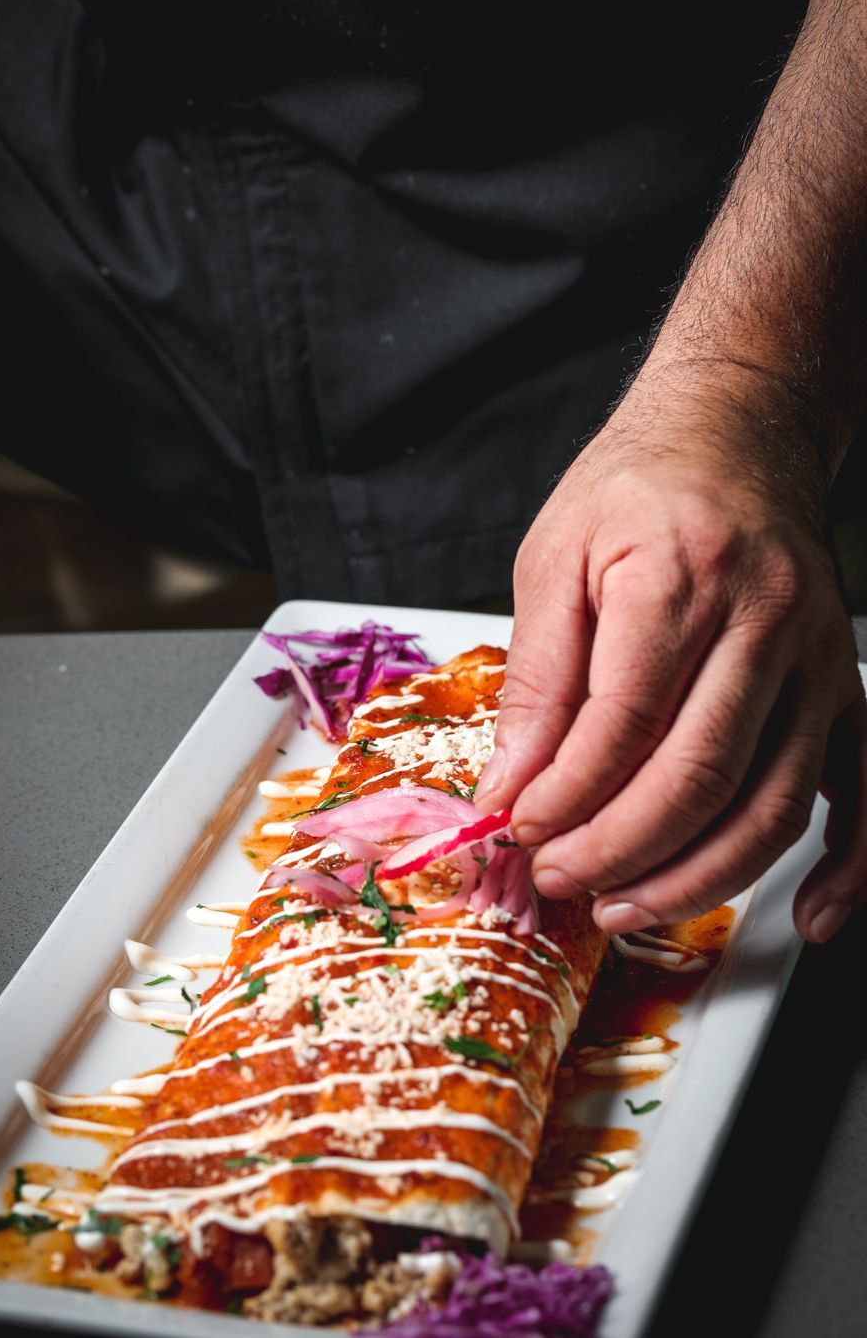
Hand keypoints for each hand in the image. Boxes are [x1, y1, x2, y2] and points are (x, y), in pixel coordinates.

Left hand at [474, 386, 866, 943]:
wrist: (736, 431)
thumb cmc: (638, 487)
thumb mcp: (554, 558)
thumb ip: (536, 676)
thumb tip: (513, 783)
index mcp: (681, 574)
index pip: (622, 723)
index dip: (565, 796)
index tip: (522, 828)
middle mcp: (766, 617)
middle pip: (698, 774)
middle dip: (618, 849)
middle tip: (560, 878)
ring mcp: (819, 656)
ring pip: (772, 802)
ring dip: (697, 878)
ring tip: (626, 907)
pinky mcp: (845, 683)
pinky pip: (862, 788)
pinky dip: (848, 865)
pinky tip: (807, 915)